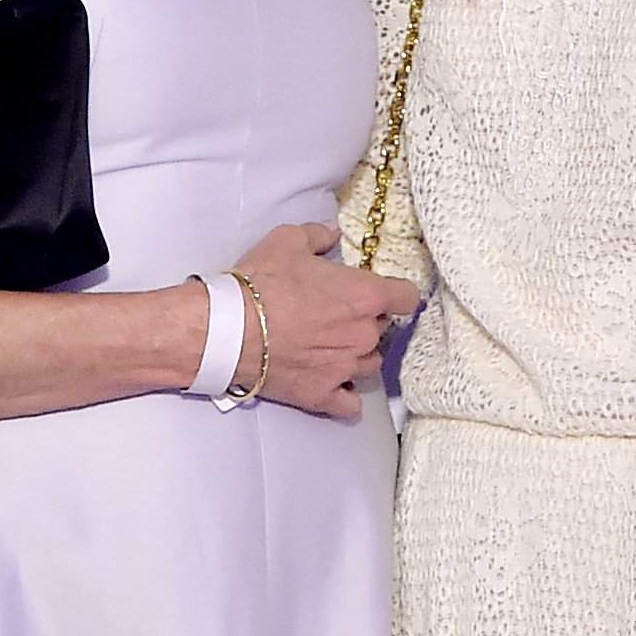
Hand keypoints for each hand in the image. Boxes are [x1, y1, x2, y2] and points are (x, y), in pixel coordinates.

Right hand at [228, 223, 421, 421]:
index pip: (407, 297)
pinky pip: (350, 403)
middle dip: (365, 323)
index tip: (383, 293)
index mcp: (365, 295)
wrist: (228, 329)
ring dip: (356, 356)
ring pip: (369, 365)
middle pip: (382, 330)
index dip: (396, 293)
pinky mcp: (323, 395)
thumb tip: (332, 232)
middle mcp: (364, 335)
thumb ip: (318, 235)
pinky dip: (345, 394)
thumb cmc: (260, 283)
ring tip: (331, 348)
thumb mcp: (288, 241)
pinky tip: (332, 382)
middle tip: (336, 316)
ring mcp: (346, 369)